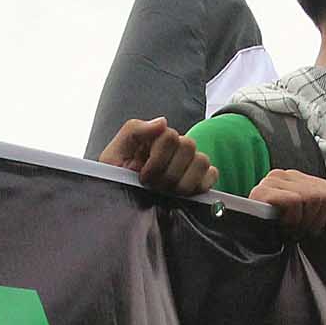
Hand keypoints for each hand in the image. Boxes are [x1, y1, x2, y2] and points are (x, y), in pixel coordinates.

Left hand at [98, 117, 214, 195]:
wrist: (119, 202)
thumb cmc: (116, 178)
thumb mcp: (113, 154)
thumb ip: (134, 131)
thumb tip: (162, 122)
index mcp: (156, 137)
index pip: (170, 136)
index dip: (157, 160)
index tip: (143, 176)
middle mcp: (175, 146)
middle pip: (188, 146)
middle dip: (169, 172)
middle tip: (154, 186)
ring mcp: (189, 162)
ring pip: (202, 161)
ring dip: (184, 182)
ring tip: (168, 193)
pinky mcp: (200, 178)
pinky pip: (212, 175)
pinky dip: (200, 185)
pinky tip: (184, 194)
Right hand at [248, 164, 325, 237]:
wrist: (250, 245)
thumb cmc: (279, 231)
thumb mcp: (313, 211)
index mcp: (296, 178)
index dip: (325, 216)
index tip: (308, 225)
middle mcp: (284, 175)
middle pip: (325, 196)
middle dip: (316, 221)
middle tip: (298, 230)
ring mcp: (271, 182)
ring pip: (312, 199)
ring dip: (303, 223)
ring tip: (289, 229)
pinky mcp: (261, 193)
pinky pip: (294, 202)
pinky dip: (291, 220)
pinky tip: (280, 226)